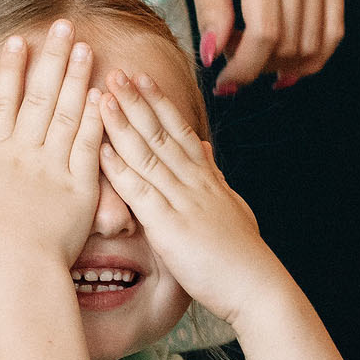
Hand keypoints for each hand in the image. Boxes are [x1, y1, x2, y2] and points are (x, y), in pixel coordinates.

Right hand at [0, 22, 106, 285]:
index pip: (3, 103)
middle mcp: (23, 154)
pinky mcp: (80, 187)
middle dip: (51, 58)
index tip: (18, 41)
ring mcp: (53, 168)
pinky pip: (90, 146)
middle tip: (62, 26)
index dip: (10, 70)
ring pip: (67, 113)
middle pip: (39, 96)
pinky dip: (96, 118)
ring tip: (86, 47)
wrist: (13, 271)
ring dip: (77, 77)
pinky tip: (103, 94)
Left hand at [96, 70, 291, 326]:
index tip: (140, 76)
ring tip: (103, 96)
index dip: (158, 101)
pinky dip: (120, 170)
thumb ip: (214, 176)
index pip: (179, 130)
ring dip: (123, 124)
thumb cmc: (242, 255)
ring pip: (148, 154)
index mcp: (207, 178)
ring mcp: (182, 202)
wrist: (257, 287)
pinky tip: (102, 150)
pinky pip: (141, 193)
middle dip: (136, 100)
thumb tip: (207, 150)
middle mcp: (195, 182)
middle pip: (161, 132)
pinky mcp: (170, 227)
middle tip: (114, 72)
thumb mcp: (232, 206)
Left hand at [179, 0, 344, 92]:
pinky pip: (333, 22)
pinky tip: (288, 62)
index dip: (243, 69)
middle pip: (290, 41)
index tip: (223, 82)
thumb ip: (210, 6)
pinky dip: (315, 50)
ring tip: (254, 59)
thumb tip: (215, 58)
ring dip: (285, 63)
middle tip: (230, 66)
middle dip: (259, 68)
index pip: (263, 33)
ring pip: (315, 38)